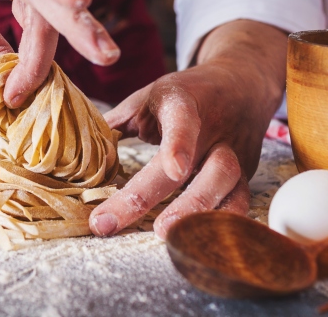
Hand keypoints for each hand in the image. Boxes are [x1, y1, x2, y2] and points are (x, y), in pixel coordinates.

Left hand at [88, 20, 286, 238]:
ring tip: (163, 235)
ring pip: (226, 184)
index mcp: (183, 102)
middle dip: (152, 196)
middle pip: (192, 164)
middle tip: (114, 222)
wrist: (240, 84)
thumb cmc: (183, 94)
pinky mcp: (246, 174)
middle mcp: (212, 129)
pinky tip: (197, 243)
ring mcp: (233, 152)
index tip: (173, 170)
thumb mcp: (147, 97)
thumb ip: (116, 122)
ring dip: (194, 213)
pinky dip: (222, 225)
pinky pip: (241, 203)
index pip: (183, 120)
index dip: (179, 144)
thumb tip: (81, 151)